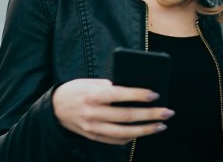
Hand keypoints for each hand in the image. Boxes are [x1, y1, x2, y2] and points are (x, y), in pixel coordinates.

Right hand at [52, 79, 173, 144]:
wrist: (55, 108)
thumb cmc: (77, 90)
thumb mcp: (91, 82)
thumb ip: (110, 87)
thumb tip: (136, 90)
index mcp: (92, 95)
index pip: (119, 95)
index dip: (138, 95)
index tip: (156, 94)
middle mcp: (93, 113)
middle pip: (126, 116)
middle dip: (150, 115)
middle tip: (167, 112)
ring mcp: (93, 128)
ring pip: (124, 132)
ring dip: (145, 130)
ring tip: (161, 125)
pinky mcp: (93, 136)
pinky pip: (116, 140)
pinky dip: (131, 137)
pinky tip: (143, 132)